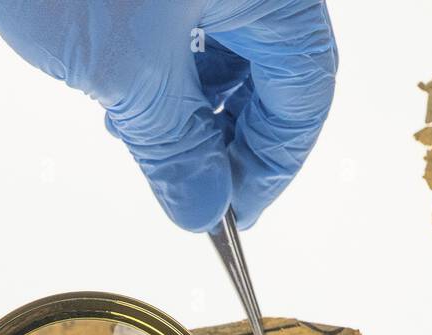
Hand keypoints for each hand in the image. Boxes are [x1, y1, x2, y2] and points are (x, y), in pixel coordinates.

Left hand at [0, 0, 336, 231]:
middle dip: (233, 136)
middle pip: (273, 67)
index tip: (235, 212)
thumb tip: (203, 205)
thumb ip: (174, 148)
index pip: (305, 88)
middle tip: (194, 189)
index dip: (273, 162)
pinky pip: (189, 25)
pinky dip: (168, 72)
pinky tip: (129, 100)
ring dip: (195, 108)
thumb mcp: (127, 73)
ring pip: (228, 48)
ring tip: (149, 142)